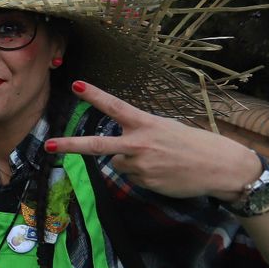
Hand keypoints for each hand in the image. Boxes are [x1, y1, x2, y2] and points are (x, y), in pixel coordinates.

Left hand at [45, 81, 262, 201]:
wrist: (220, 167)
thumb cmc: (194, 144)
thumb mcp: (167, 129)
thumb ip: (140, 134)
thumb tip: (118, 153)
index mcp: (146, 123)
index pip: (115, 107)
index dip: (95, 95)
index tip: (76, 85)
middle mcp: (139, 143)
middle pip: (97, 145)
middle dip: (70, 145)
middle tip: (48, 146)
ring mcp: (140, 165)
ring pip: (118, 163)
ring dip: (132, 162)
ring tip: (160, 161)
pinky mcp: (145, 182)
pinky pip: (133, 177)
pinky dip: (143, 175)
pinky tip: (164, 172)